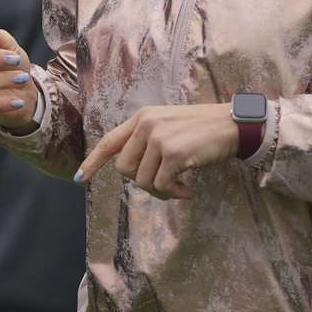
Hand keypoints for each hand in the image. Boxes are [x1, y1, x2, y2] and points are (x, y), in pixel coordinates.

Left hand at [74, 103, 238, 198]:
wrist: (232, 124)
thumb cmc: (201, 129)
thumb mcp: (167, 125)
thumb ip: (146, 141)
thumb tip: (131, 172)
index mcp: (141, 117)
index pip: (109, 142)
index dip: (93, 161)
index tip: (79, 177)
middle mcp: (146, 125)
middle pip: (124, 168)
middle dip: (141, 181)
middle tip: (164, 184)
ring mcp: (159, 139)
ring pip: (143, 181)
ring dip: (161, 191)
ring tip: (180, 187)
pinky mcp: (175, 154)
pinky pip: (163, 185)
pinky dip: (175, 194)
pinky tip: (188, 190)